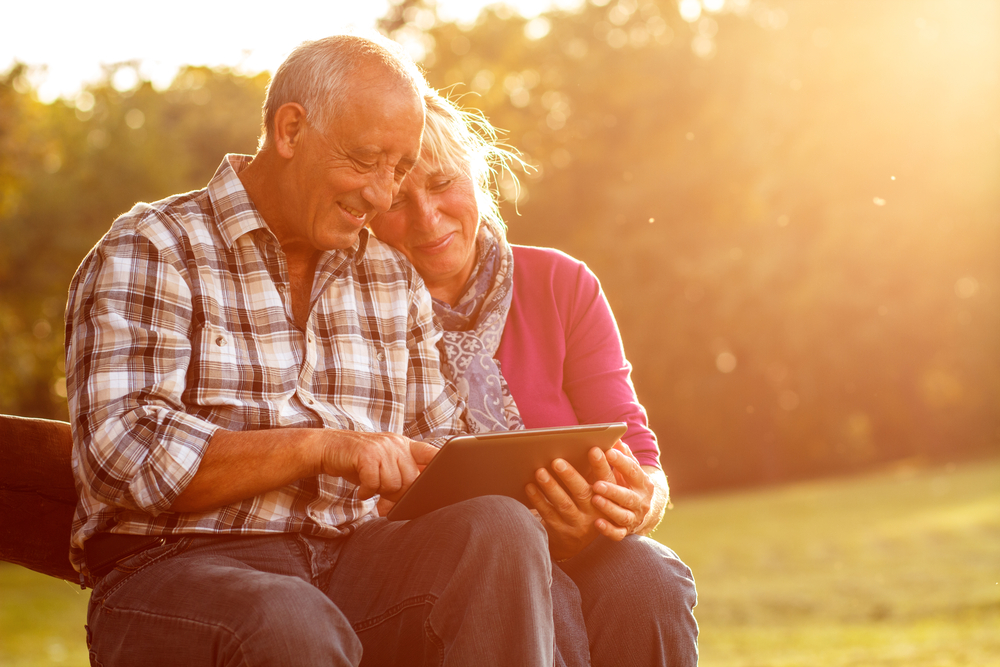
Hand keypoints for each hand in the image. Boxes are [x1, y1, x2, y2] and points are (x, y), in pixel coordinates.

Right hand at [319, 431, 437, 500]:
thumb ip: (399, 481)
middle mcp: (396, 444)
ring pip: (393, 484)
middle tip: (382, 495)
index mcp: (404, 445)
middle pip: (411, 480)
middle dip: (398, 494)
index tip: (448, 479)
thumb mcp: (383, 466)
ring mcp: (382, 448)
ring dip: (380, 492)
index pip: (431, 454)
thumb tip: (409, 506)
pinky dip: (367, 491)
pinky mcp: (366, 456)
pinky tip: (361, 490)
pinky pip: (374, 483)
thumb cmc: (359, 462)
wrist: (329, 448)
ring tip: (369, 486)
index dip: (441, 467)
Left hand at [525, 447, 626, 559]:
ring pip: (564, 504)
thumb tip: (617, 441)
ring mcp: (578, 524)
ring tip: (539, 471)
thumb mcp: (606, 488)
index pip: (607, 479)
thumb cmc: (594, 502)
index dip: (601, 466)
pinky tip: (530, 487)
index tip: (594, 450)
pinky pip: (549, 514)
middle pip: (583, 493)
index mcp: (609, 498)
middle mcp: (595, 512)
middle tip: (556, 461)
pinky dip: (538, 500)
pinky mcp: (562, 531)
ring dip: (551, 487)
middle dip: (570, 476)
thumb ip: (608, 465)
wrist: (581, 541)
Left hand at [591, 442, 654, 536]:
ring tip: (595, 499)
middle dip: (612, 490)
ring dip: (609, 507)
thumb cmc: (629, 484)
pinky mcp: (625, 531)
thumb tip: (615, 437)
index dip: (622, 461)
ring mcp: (634, 518)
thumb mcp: (629, 470)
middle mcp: (641, 502)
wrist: (644, 512)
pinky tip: (597, 523)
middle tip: (597, 484)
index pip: (633, 471)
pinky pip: (617, 533)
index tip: (608, 451)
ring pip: (622, 515)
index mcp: (643, 483)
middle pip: (627, 496)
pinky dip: (608, 529)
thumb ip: (622, 455)